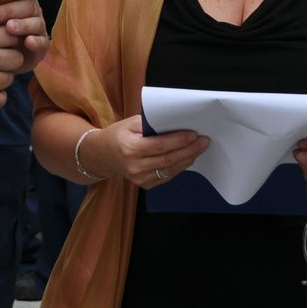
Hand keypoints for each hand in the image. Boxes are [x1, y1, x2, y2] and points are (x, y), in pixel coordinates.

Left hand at [0, 0, 47, 72]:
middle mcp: (31, 9)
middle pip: (29, 4)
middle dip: (11, 9)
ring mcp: (36, 27)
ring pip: (35, 23)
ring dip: (23, 25)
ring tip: (9, 28)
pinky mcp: (38, 46)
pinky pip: (41, 42)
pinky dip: (36, 42)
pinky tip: (27, 42)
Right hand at [81, 114, 208, 187]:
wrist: (102, 155)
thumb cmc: (117, 135)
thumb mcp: (130, 123)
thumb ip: (151, 123)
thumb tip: (174, 122)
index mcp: (130, 149)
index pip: (160, 146)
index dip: (179, 140)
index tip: (194, 134)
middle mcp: (135, 166)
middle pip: (168, 159)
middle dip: (189, 150)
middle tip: (204, 141)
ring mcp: (140, 179)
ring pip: (170, 169)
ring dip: (188, 158)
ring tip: (200, 148)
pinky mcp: (145, 185)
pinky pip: (167, 176)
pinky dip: (179, 166)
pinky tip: (188, 157)